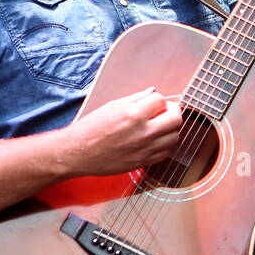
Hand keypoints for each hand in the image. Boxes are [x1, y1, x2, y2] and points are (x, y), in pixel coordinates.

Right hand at [57, 87, 189, 177]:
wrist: (78, 153)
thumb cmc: (92, 128)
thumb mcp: (112, 106)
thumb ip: (136, 98)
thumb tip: (152, 92)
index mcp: (133, 114)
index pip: (161, 100)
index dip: (159, 99)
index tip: (154, 103)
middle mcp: (142, 132)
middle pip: (176, 119)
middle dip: (173, 112)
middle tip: (166, 112)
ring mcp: (144, 149)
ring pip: (174, 137)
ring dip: (170, 129)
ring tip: (160, 127)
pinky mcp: (143, 162)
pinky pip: (165, 153)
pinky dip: (163, 145)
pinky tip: (154, 141)